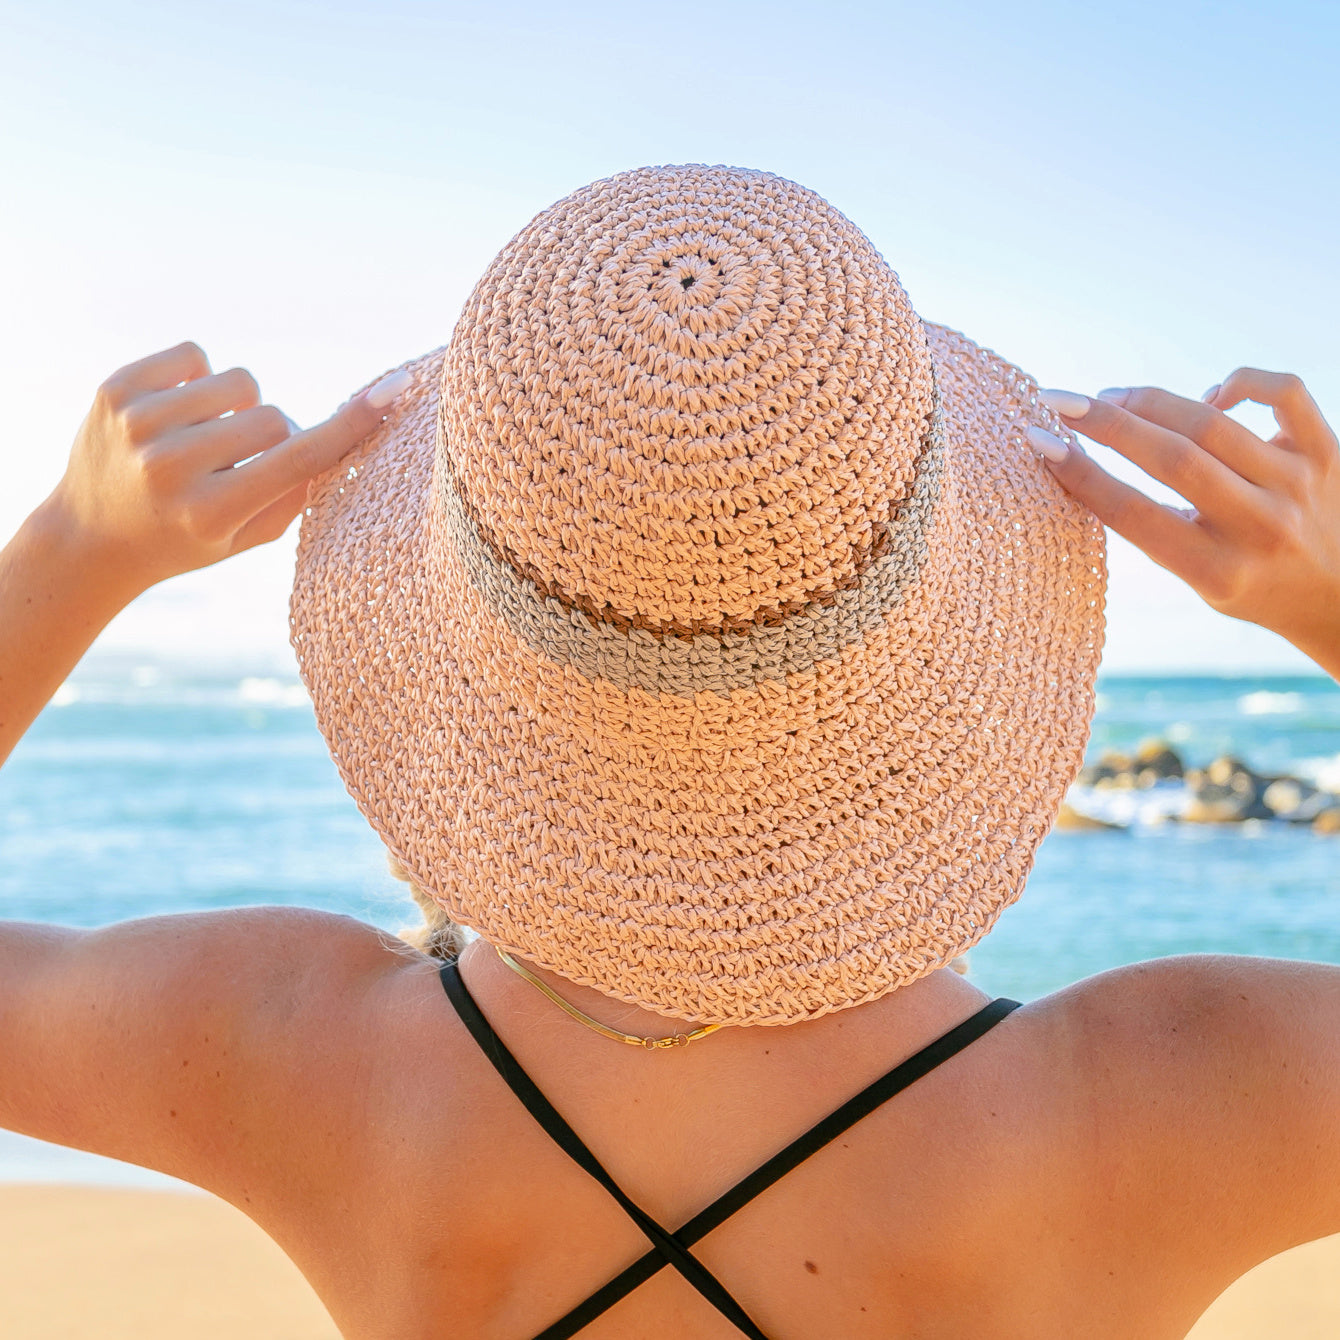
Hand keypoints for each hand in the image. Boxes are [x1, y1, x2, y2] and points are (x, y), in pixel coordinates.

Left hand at [45, 341, 410, 594]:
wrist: (89, 539)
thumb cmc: (187, 537)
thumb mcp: (248, 536)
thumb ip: (298, 492)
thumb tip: (345, 431)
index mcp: (210, 511)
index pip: (298, 457)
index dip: (351, 423)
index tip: (394, 389)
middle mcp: (170, 467)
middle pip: (272, 418)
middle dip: (272, 436)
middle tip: (240, 465)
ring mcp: (138, 424)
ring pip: (239, 381)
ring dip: (236, 407)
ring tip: (204, 440)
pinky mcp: (115, 389)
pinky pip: (195, 355)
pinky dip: (198, 380)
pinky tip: (176, 415)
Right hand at [1031, 371, 1339, 678]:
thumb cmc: (1250, 585)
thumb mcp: (1197, 578)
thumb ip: (1156, 526)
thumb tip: (1097, 449)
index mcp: (1218, 570)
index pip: (1133, 513)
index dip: (1079, 473)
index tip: (1037, 441)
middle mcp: (1261, 527)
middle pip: (1172, 458)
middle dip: (1106, 423)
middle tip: (1060, 402)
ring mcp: (1298, 485)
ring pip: (1211, 422)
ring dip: (1149, 403)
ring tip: (1113, 400)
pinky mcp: (1327, 452)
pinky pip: (1283, 392)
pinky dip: (1239, 382)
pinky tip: (1211, 399)